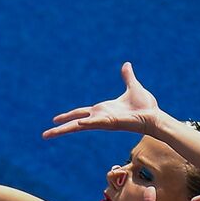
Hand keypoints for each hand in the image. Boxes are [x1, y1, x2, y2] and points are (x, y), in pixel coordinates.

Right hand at [43, 62, 158, 138]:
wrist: (155, 116)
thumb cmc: (145, 106)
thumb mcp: (133, 86)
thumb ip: (127, 77)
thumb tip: (126, 65)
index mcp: (102, 110)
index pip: (80, 114)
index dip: (68, 116)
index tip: (55, 119)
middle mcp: (100, 117)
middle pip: (75, 123)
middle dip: (60, 129)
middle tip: (44, 135)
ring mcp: (104, 121)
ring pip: (80, 126)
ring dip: (65, 129)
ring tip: (49, 134)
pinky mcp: (112, 122)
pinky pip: (97, 123)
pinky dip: (88, 123)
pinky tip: (78, 124)